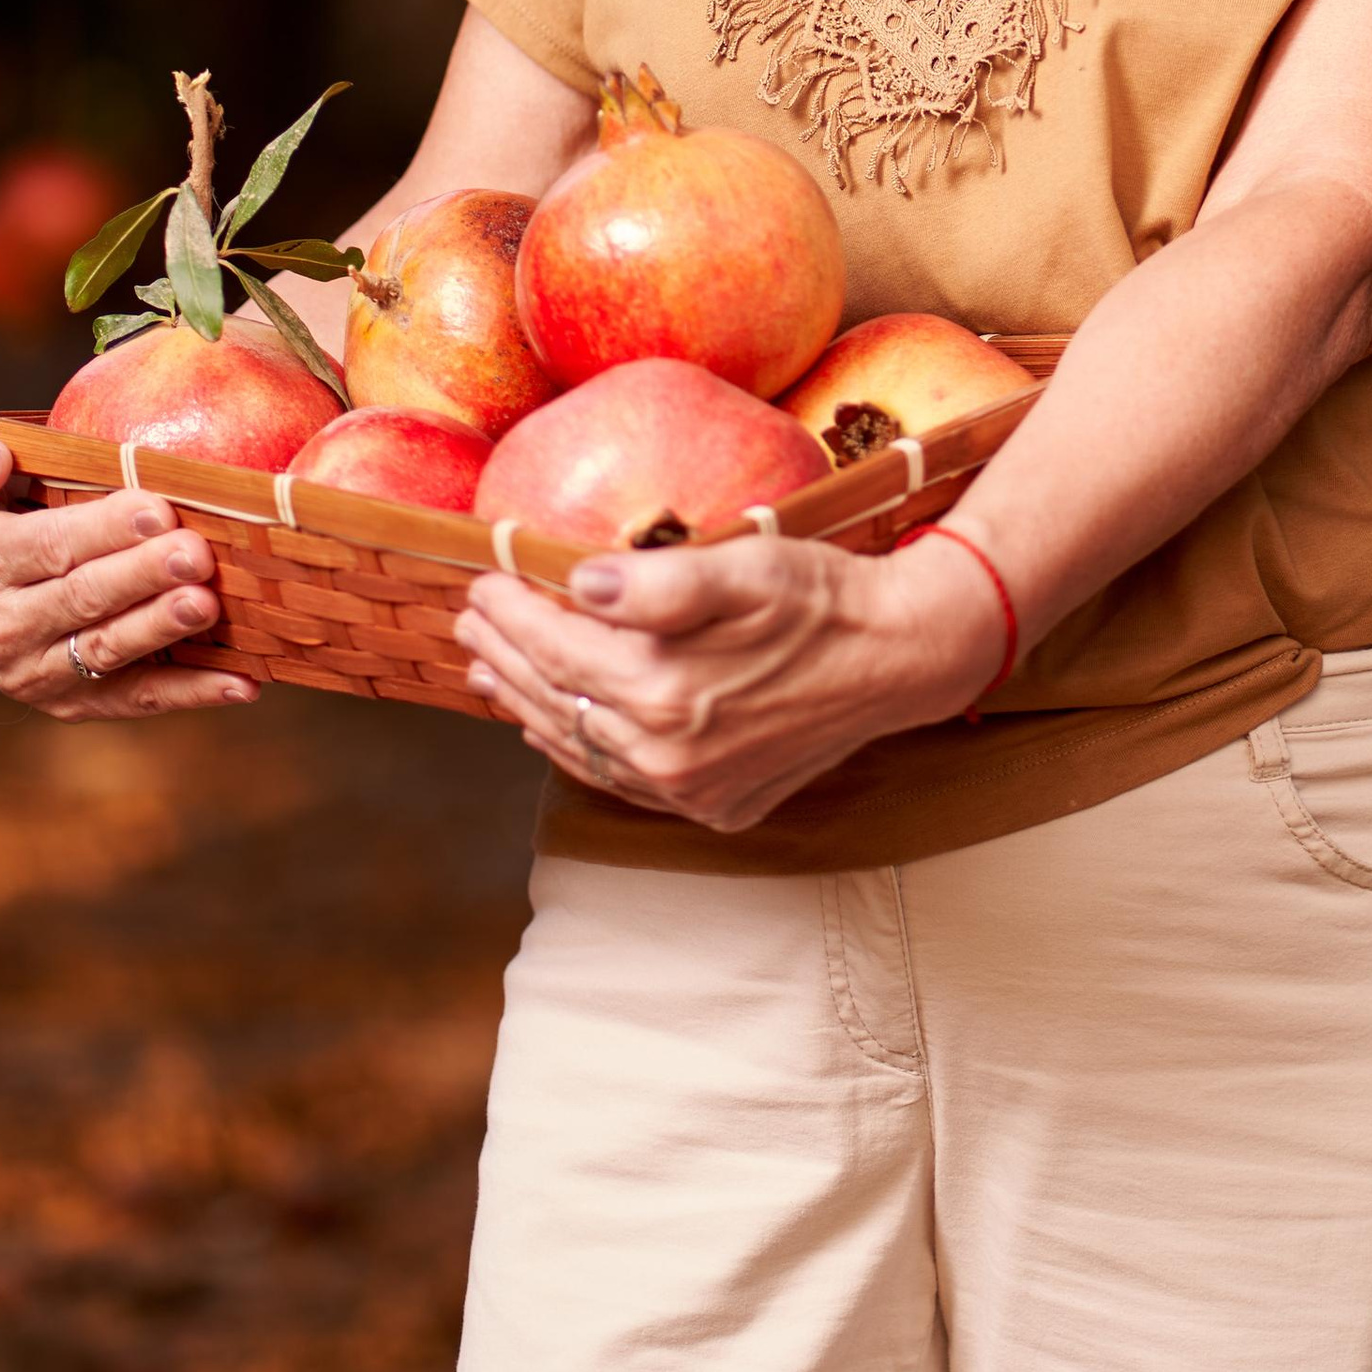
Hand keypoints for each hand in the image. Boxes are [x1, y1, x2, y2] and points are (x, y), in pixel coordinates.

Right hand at [0, 424, 257, 718]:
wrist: (9, 574)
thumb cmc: (2, 499)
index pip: (45, 544)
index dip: (101, 529)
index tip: (157, 508)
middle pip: (81, 597)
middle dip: (142, 575)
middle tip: (196, 554)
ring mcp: (36, 671)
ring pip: (107, 650)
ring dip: (161, 629)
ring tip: (207, 604)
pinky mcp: (75, 703)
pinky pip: (138, 699)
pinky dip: (192, 691)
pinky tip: (242, 680)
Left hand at [455, 532, 1006, 834]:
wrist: (903, 656)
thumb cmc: (822, 598)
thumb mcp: (743, 566)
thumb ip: (656, 581)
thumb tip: (579, 584)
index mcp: (665, 692)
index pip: (558, 648)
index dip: (512, 611)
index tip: (481, 579)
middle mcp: (668, 757)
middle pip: (558, 702)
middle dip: (505, 656)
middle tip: (468, 620)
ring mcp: (691, 792)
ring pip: (581, 748)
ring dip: (529, 706)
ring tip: (490, 672)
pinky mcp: (716, 805)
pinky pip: (621, 780)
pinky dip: (578, 750)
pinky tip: (558, 727)